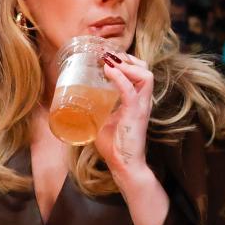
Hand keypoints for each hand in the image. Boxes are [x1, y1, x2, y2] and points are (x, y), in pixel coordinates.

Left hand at [93, 52, 154, 181]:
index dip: (127, 62)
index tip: (108, 58)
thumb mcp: (104, 121)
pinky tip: (109, 71)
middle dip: (129, 59)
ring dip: (127, 66)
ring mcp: (141, 107)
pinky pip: (130, 90)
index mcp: (137, 101)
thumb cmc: (115, 146)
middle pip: (146, 69)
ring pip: (145, 75)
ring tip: (110, 63)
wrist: (124, 165)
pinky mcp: (135, 114)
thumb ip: (97, 110)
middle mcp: (143, 101)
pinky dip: (120, 78)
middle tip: (109, 58)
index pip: (140, 73)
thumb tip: (77, 102)